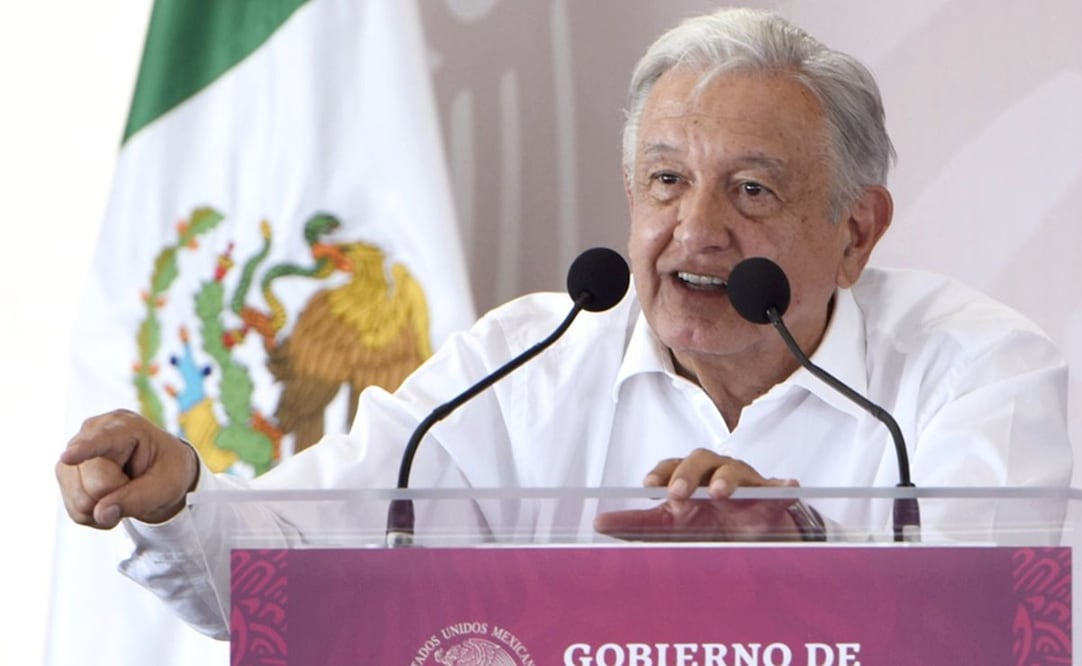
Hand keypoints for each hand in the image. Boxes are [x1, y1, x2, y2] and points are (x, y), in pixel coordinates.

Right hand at [56, 409, 198, 528]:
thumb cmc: (167, 470)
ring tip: (125, 488)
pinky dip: (97, 514)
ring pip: (82, 501)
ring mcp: (74, 455)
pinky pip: (77, 512)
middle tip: (137, 483)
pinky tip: (110, 498)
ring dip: (107, 507)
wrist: (159, 471)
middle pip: (96, 486)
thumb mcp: (168, 484)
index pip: (101, 440)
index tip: (68, 457)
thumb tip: (101, 514)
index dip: (83, 450)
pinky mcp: (65, 475)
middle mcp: (91, 434)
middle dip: (118, 495)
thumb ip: (139, 499)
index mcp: (125, 427)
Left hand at [594, 448, 801, 541]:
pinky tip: (788, 488)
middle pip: (702, 459)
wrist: (748, 536)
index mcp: (690, 477)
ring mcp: (746, 483)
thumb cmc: (705, 522)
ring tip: (720, 492)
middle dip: (688, 474)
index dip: (662, 472)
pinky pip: (780, 490)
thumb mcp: (669, 525)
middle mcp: (716, 473)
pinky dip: (784, 488)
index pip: (673, 465)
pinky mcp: (771, 497)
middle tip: (677, 494)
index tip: (649, 486)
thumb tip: (599, 522)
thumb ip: (635, 524)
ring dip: (728, 478)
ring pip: (737, 470)